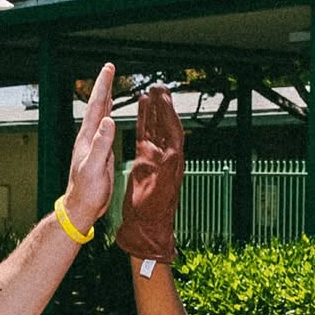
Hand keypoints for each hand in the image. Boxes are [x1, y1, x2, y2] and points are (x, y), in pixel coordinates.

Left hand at [60, 63, 115, 233]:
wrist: (82, 208)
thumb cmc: (87, 191)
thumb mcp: (95, 167)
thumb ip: (101, 144)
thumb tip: (109, 120)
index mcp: (88, 138)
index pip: (97, 106)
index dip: (103, 86)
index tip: (108, 68)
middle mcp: (89, 137)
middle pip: (98, 106)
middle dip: (104, 86)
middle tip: (109, 68)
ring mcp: (94, 144)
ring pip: (101, 116)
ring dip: (106, 98)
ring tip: (109, 84)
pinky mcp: (99, 153)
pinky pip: (105, 129)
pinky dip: (108, 117)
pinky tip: (110, 115)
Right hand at [115, 84, 183, 261]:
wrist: (145, 228)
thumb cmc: (151, 213)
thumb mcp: (159, 190)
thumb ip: (165, 169)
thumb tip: (171, 150)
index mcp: (172, 162)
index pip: (173, 130)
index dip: (169, 111)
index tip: (163, 94)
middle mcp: (166, 156)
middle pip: (166, 124)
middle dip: (163, 105)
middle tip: (159, 85)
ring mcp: (155, 158)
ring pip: (155, 127)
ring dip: (154, 109)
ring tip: (150, 91)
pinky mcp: (144, 161)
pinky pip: (144, 136)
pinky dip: (143, 121)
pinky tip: (141, 109)